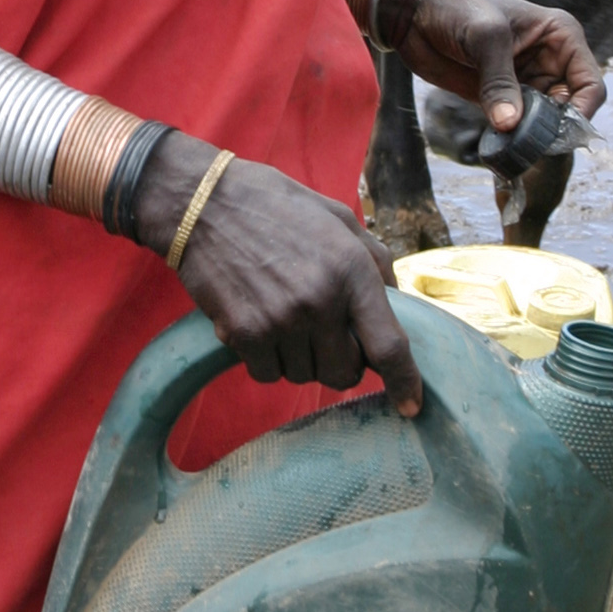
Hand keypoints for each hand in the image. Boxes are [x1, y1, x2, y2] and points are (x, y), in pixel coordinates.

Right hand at [134, 134, 423, 416]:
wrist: (202, 204)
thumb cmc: (275, 206)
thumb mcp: (337, 218)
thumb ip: (373, 260)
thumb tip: (396, 302)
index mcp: (351, 270)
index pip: (389, 346)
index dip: (404, 383)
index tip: (410, 406)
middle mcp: (320, 300)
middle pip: (346, 374)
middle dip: (343, 364)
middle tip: (327, 338)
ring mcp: (280, 320)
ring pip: (305, 376)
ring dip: (302, 359)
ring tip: (286, 320)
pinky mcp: (243, 333)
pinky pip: (268, 374)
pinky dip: (268, 361)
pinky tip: (260, 325)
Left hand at [380, 0, 604, 137]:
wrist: (413, 9)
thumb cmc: (456, 6)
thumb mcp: (485, 37)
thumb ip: (499, 81)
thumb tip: (510, 125)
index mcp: (561, 37)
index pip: (590, 84)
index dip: (581, 111)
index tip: (559, 131)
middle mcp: (550, 62)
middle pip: (571, 109)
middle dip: (556, 130)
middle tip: (532, 143)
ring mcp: (525, 82)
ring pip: (546, 123)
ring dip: (533, 138)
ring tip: (513, 145)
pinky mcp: (500, 98)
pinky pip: (517, 127)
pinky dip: (512, 139)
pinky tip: (500, 144)